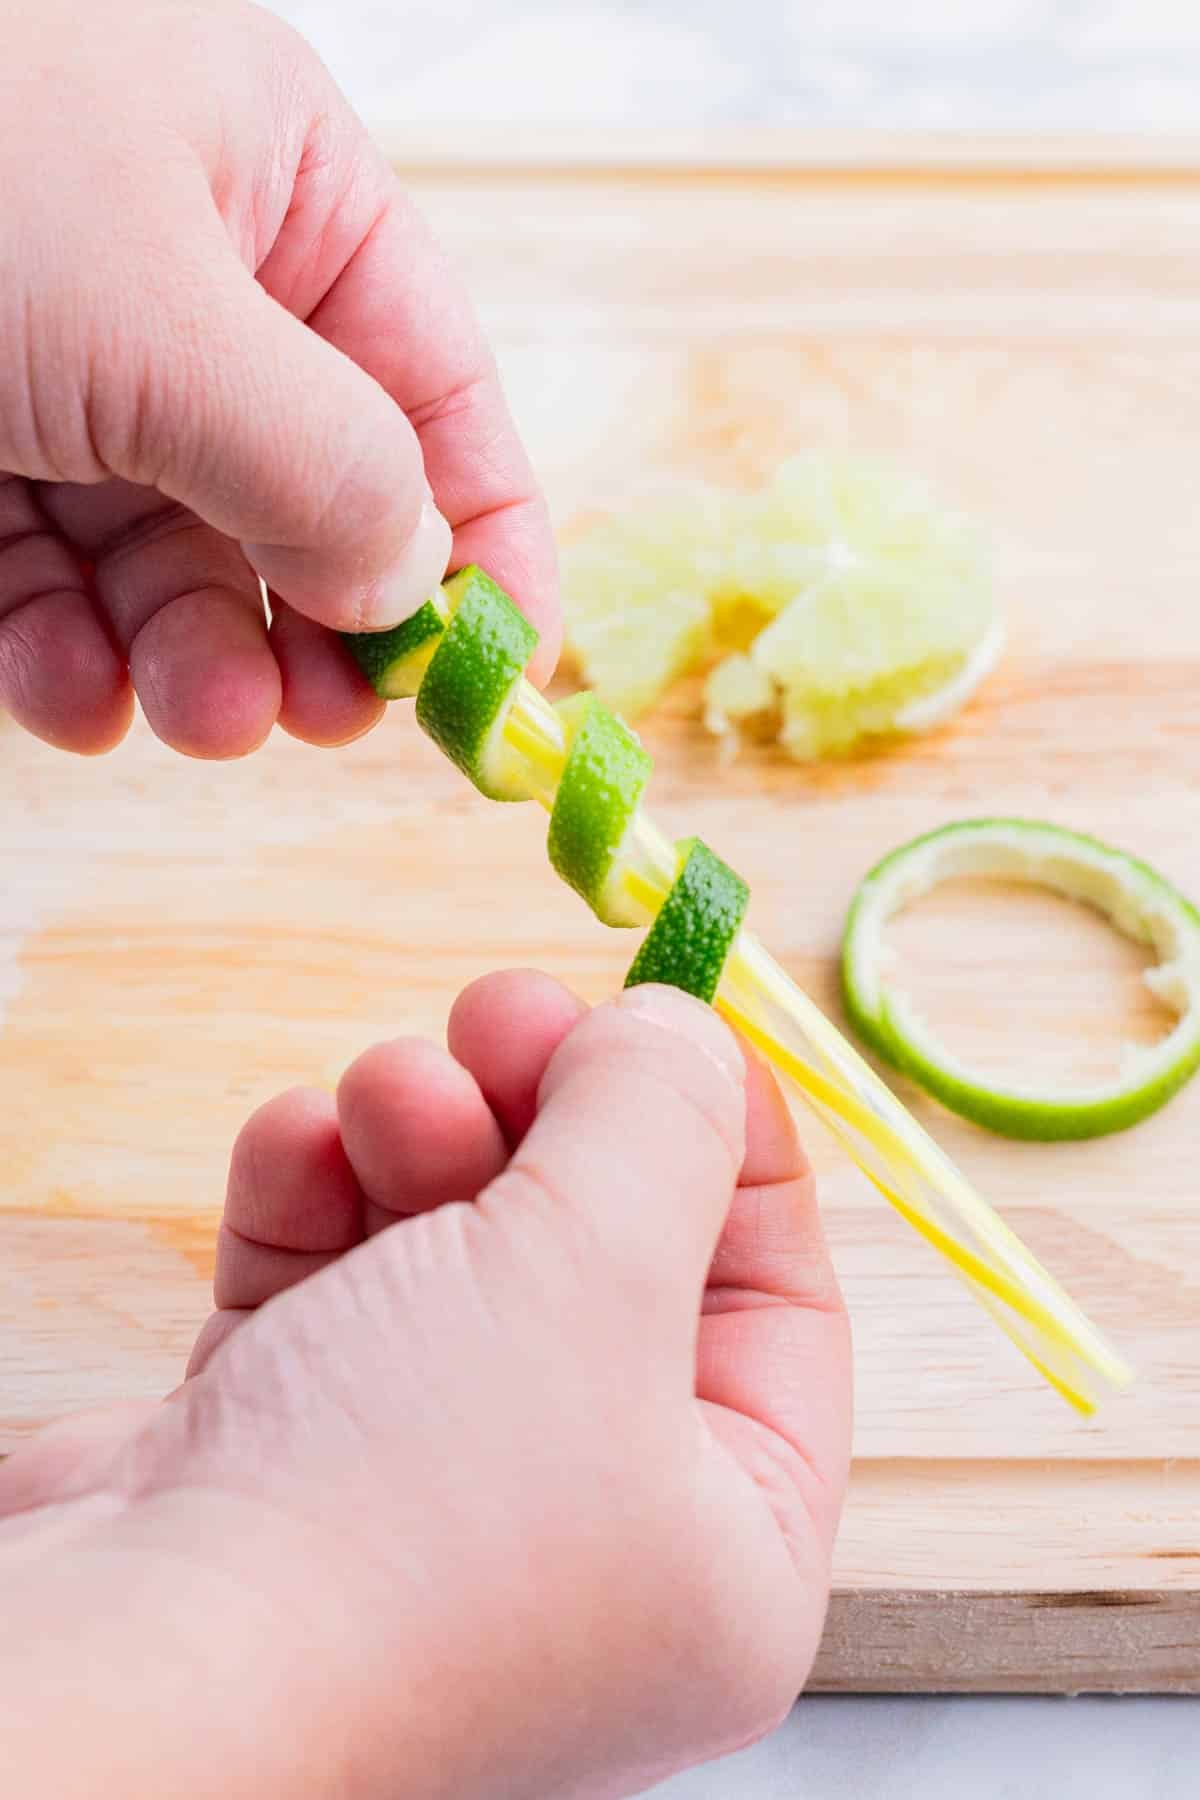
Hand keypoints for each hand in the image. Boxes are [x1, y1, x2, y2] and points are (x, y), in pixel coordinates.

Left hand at [0, 0, 556, 759]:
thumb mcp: (171, 324)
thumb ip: (331, 463)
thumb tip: (413, 579)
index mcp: (269, 183)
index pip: (432, 380)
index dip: (484, 527)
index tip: (509, 664)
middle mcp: (174, 273)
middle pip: (300, 487)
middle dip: (312, 615)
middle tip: (323, 719)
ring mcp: (55, 364)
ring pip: (171, 550)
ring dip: (191, 651)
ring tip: (195, 713)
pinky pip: (43, 573)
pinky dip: (64, 650)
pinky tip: (69, 694)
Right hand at [0, 974, 850, 1798]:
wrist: (125, 1672)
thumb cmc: (404, 1510)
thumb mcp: (598, 1271)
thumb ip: (662, 1122)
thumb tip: (681, 1038)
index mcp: (723, 1545)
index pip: (776, 1295)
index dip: (725, 1138)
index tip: (661, 1013)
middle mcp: (585, 1533)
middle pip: (607, 1254)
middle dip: (547, 1112)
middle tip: (500, 1013)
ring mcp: (426, 1498)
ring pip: (458, 1244)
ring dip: (420, 1136)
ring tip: (388, 1097)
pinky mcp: (283, 1455)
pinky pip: (333, 1280)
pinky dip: (314, 1195)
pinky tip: (295, 1154)